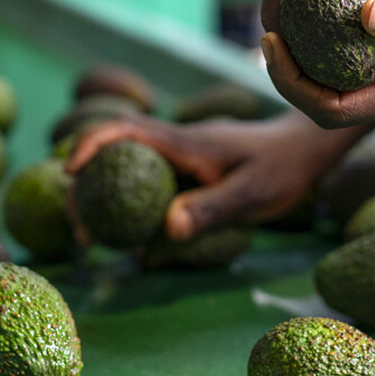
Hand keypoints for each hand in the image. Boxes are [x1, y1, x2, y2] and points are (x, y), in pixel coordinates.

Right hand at [65, 113, 364, 241]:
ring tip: (98, 242)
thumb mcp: (251, 193)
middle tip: (82, 232)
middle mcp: (174, 146)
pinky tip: (138, 244)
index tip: (69, 172)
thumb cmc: (282, 168)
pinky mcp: (186, 175)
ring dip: (107, 202)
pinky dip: (135, 211)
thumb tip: (168, 229)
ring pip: (128, 174)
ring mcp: (179, 160)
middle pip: (114, 156)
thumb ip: (212, 209)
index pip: (126, 131)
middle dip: (87, 188)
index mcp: (183, 143)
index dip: (91, 145)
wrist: (305, 150)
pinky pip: (150, 189)